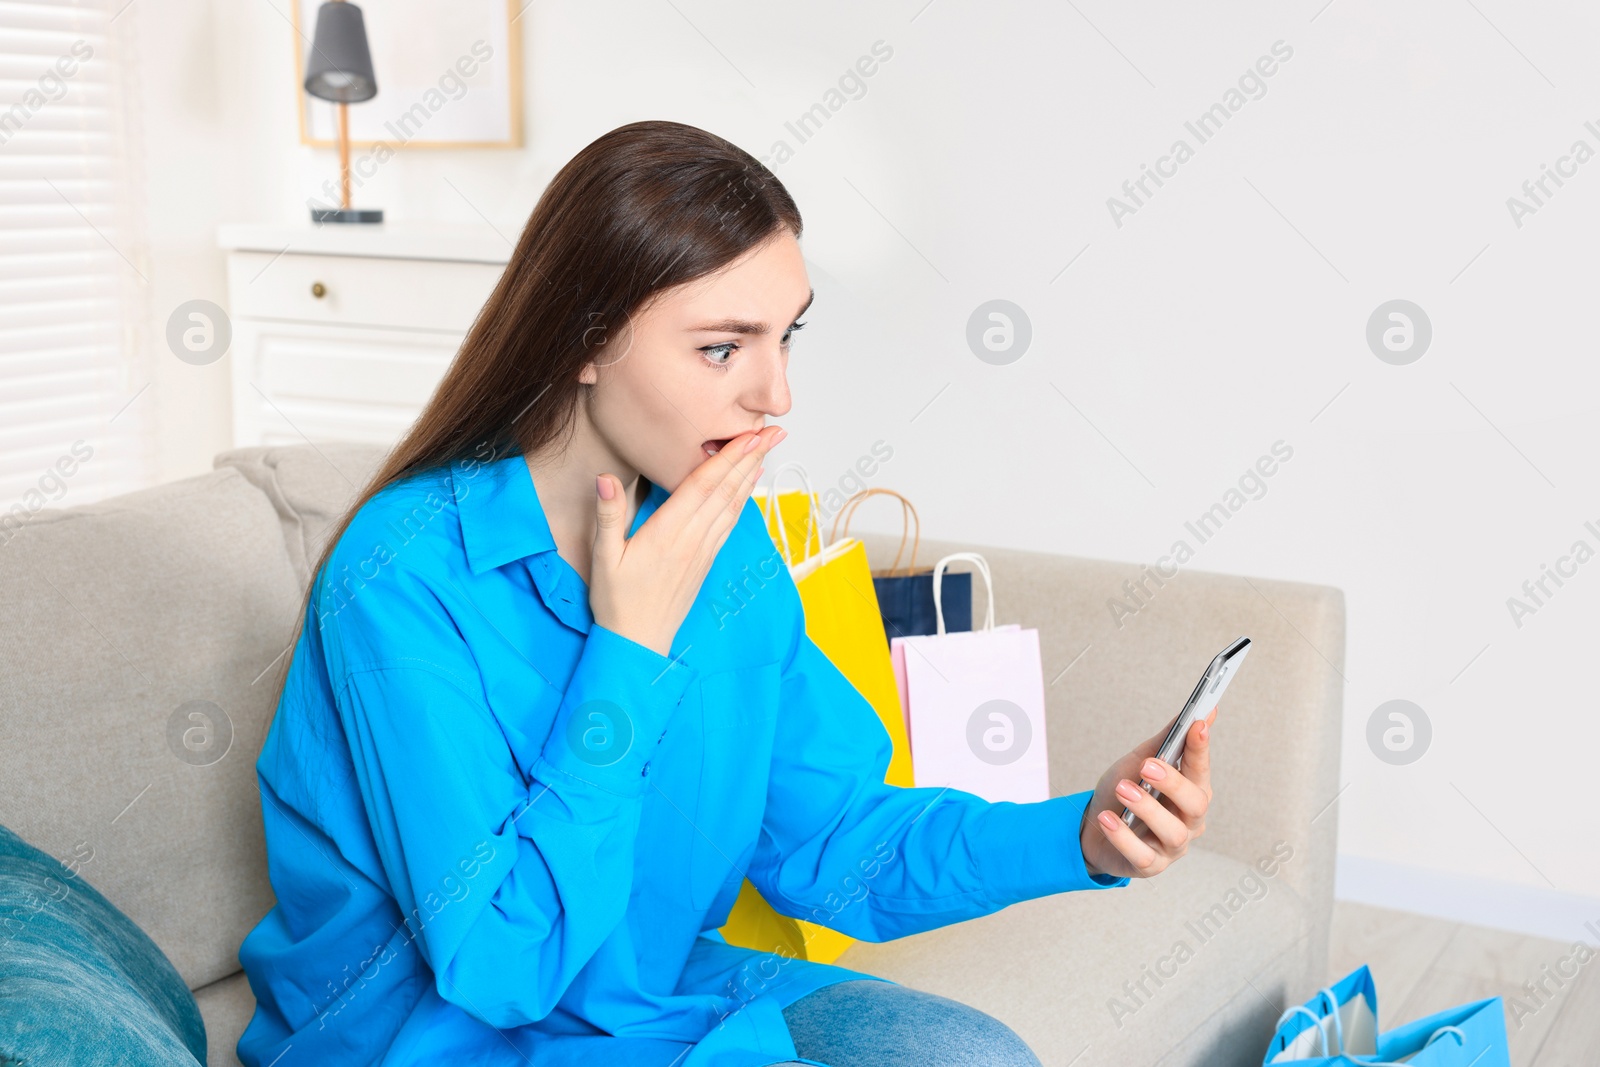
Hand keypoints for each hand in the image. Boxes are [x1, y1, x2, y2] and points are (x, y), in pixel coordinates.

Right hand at [589, 425, 785, 656]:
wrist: (638, 642)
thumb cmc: (617, 600)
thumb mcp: (603, 556)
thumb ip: (608, 515)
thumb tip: (605, 478)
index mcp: (667, 533)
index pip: (703, 485)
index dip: (728, 457)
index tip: (749, 435)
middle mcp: (692, 539)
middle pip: (726, 490)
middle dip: (751, 457)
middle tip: (774, 432)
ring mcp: (703, 551)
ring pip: (732, 506)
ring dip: (751, 475)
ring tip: (767, 451)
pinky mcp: (706, 562)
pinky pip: (729, 525)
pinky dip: (742, 501)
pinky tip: (748, 488)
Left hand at [1079, 707, 1214, 879]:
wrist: (1093, 827)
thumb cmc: (1125, 792)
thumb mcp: (1141, 760)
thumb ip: (1169, 739)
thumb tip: (1203, 710)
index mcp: (1191, 791)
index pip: (1201, 769)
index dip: (1201, 749)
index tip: (1196, 726)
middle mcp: (1189, 820)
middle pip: (1196, 803)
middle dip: (1173, 783)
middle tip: (1147, 766)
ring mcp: (1171, 847)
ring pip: (1173, 832)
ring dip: (1147, 808)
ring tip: (1122, 789)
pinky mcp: (1149, 866)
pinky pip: (1142, 855)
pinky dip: (1123, 837)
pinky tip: (1107, 819)